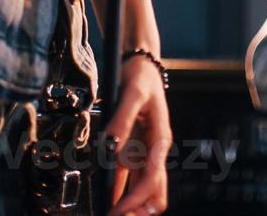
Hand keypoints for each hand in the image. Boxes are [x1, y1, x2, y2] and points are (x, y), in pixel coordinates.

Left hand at [102, 54, 171, 215]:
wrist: (142, 65)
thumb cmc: (140, 76)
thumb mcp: (132, 93)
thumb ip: (121, 119)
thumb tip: (110, 147)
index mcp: (160, 140)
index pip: (152, 180)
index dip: (135, 199)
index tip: (118, 211)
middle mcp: (155, 150)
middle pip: (155, 193)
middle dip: (138, 210)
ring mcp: (146, 152)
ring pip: (144, 190)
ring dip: (130, 205)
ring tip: (110, 213)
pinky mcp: (136, 150)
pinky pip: (130, 179)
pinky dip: (120, 192)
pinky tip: (107, 199)